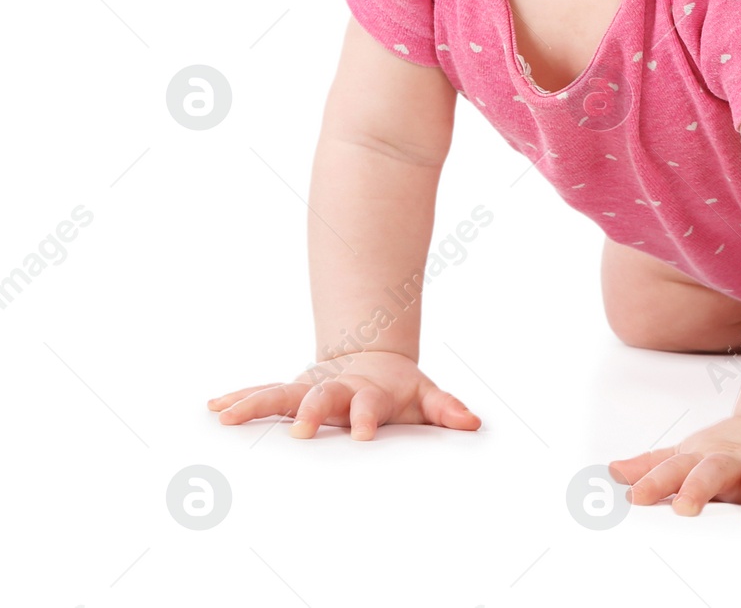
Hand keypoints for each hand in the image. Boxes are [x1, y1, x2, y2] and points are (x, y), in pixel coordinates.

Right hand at [207, 351, 481, 440]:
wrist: (372, 361)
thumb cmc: (399, 390)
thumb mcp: (425, 397)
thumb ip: (446, 409)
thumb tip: (472, 422)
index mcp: (369, 393)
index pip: (370, 405)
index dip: (368, 417)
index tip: (364, 434)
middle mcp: (336, 389)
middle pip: (322, 397)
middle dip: (311, 412)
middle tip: (300, 431)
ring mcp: (310, 389)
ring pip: (281, 394)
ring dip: (256, 404)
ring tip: (226, 416)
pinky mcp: (291, 393)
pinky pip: (262, 395)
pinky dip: (240, 399)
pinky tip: (214, 407)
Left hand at [609, 415, 740, 519]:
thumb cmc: (722, 453)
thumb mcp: (687, 455)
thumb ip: (653, 465)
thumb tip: (612, 471)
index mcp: (702, 458)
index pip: (674, 468)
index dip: (654, 482)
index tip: (636, 498)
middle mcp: (733, 460)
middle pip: (714, 468)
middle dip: (699, 486)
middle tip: (685, 508)